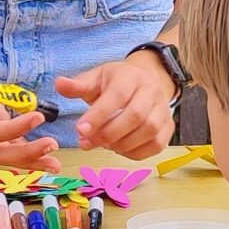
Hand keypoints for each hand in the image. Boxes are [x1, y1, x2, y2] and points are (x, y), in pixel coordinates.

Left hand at [57, 52, 178, 158]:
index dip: (98, 115)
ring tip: (103, 144)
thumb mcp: (96, 78)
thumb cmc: (117, 82)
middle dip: (108, 133)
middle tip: (86, 143)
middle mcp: (151, 91)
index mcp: (130, 76)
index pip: (117, 96)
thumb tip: (60, 84)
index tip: (80, 130)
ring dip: (122, 144)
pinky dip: (135, 152)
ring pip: (148, 131)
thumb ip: (78, 85)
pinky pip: (155, 145)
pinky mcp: (168, 128)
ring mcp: (163, 110)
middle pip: (135, 116)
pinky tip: (119, 148)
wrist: (146, 81)